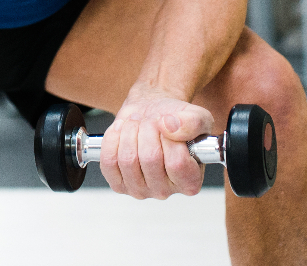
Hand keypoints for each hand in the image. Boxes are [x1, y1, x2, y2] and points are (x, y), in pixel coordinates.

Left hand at [99, 86, 213, 198]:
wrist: (151, 115)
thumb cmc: (174, 120)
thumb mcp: (197, 115)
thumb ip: (193, 122)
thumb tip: (171, 127)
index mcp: (190, 180)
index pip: (177, 164)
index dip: (169, 138)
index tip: (168, 122)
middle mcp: (166, 190)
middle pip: (150, 159)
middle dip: (148, 129)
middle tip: (151, 119)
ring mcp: (141, 190)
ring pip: (128, 159)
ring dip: (130, 131)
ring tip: (137, 122)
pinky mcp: (119, 184)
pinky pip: (109, 162)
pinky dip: (112, 139)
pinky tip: (122, 130)